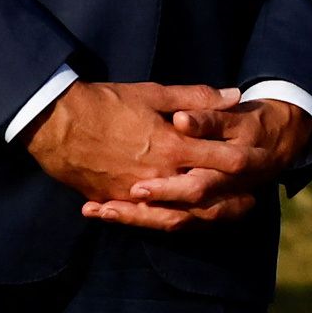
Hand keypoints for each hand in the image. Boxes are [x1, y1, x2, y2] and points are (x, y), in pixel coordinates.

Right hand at [27, 80, 282, 227]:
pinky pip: (143, 216)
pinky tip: (178, 218)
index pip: (220, 160)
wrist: (52, 121)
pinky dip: (163, 219)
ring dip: (201, 215)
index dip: (243, 163)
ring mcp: (134, 191)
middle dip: (229, 198)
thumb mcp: (152, 94)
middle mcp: (157, 174)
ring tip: (221, 215)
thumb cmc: (104, 102)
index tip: (259, 164)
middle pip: (204, 195)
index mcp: (171, 146)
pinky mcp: (112, 199)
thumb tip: (234, 96)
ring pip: (176, 213)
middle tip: (250, 201)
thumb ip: (195, 98)